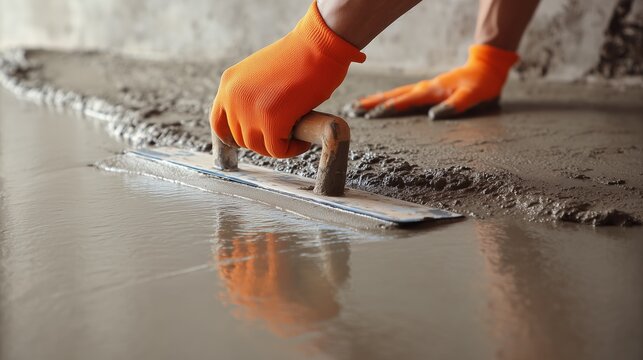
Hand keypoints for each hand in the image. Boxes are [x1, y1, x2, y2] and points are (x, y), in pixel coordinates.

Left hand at [210, 1, 364, 157]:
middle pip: (240, 139)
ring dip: (278, 146)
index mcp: (229, 84)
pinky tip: (302, 141)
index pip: (219, 124)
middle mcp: (233, 98)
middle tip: (284, 132)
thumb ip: (251, 96)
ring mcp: (249, 110)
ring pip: (259, 147)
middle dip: (263, 140)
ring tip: (295, 134)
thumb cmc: (299, 58)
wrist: (319, 45)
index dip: (235, 137)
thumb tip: (253, 126)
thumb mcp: (261, 75)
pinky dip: (292, 149)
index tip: (255, 138)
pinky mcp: (271, 120)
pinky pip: (278, 150)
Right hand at [342, 44, 517, 119]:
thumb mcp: (473, 96)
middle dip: (370, 104)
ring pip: (392, 94)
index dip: (386, 109)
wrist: (486, 69)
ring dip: (373, 100)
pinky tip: (376, 102)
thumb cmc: (481, 85)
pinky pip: (399, 95)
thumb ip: (455, 105)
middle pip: (391, 96)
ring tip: (354, 107)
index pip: (403, 101)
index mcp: (430, 91)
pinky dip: (385, 98)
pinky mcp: (424, 90)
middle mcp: (422, 88)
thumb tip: (433, 116)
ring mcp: (422, 88)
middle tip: (350, 110)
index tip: (368, 116)